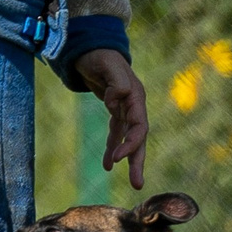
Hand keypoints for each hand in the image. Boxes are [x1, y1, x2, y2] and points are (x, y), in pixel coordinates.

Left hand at [72, 48, 148, 190]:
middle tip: (138, 184)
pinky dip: (113, 149)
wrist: (91, 47)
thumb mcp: (106, 64)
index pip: (139, 125)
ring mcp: (126, 108)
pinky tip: (107, 166)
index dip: (131, 143)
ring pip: (130, 139)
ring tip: (135, 183)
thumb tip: (117, 101)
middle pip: (140, 137)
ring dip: (130, 160)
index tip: (117, 159)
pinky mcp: (116, 111)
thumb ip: (116, 82)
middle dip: (138, 160)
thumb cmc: (99, 55)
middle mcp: (134, 104)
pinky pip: (117, 134)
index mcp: (135, 96)